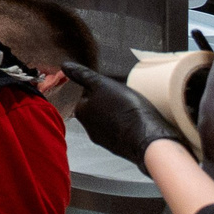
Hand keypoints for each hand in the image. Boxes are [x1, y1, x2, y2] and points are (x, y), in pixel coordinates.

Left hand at [63, 61, 180, 166]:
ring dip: (119, 115)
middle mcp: (90, 129)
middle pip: (99, 109)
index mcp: (82, 112)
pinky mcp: (122, 147)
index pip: (87, 95)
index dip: (101, 88)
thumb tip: (65, 66)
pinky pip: (123, 132)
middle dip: (109, 102)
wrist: (147, 139)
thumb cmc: (124, 110)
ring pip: (111, 121)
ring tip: (134, 109)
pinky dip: (129, 126)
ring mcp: (106, 141)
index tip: (112, 86)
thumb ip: (83, 75)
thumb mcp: (102, 84)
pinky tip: (139, 122)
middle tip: (124, 97)